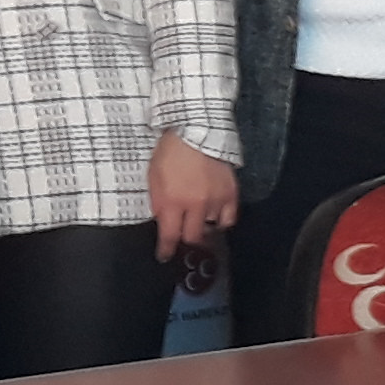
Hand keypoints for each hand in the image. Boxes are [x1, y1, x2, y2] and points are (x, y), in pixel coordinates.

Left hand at [150, 140, 242, 261]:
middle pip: (193, 237)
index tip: (163, 255)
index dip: (166, 250)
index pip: (170, 236)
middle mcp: (196, 205)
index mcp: (173, 201)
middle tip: (182, 236)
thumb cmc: (169, 151)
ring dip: (203, 227)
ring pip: (212, 228)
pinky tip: (215, 216)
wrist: (196, 128)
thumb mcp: (153, 176)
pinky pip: (229, 218)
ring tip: (198, 221)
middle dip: (185, 239)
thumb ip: (159, 201)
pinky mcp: (230, 192)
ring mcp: (215, 200)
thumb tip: (162, 221)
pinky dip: (222, 220)